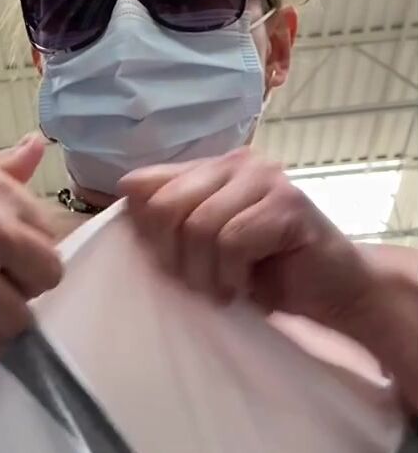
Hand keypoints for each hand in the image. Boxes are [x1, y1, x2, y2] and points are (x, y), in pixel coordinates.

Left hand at [119, 147, 378, 332]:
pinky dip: (232, 274)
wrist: (326, 289)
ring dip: (205, 273)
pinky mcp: (288, 205)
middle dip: (173, 256)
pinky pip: (233, 241)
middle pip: (166, 205)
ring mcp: (264, 179)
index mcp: (207, 169)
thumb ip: (167, 219)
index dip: (146, 232)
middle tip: (195, 282)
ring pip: (200, 226)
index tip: (167, 263)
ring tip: (222, 288)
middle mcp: (235, 163)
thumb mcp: (200, 248)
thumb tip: (126, 192)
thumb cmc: (259, 271)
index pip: (145, 185)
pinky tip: (245, 285)